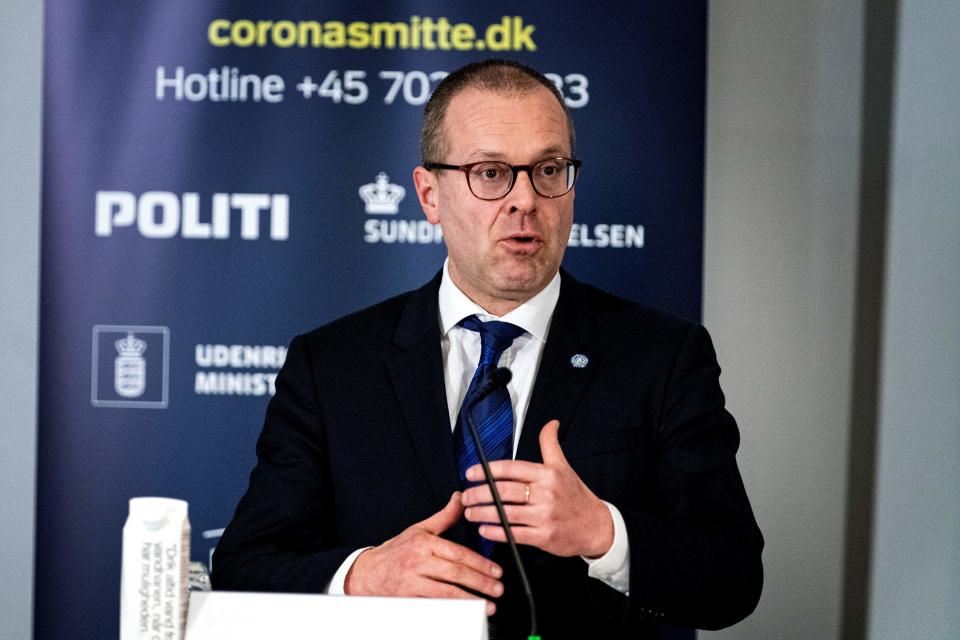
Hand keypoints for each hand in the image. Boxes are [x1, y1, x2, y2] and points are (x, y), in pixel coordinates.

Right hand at [344, 492, 503, 614]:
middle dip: (481, 583)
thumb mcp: (420, 529)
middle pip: (456, 574)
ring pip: (447, 593)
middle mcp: (418, 562)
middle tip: (498, 589)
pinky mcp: (408, 599)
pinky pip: (434, 606)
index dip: (480, 563)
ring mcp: (412, 582)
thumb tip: (460, 499)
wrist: (367, 573)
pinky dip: (451, 610)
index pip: (458, 554)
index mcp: (424, 543)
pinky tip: (465, 612)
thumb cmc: (395, 551)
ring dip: (471, 600)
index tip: (496, 571)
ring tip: (488, 604)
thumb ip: (444, 516)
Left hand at [461, 420, 613, 557]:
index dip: (487, 470)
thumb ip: (550, 445)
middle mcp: (546, 494)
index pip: (512, 469)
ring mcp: (544, 516)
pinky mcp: (544, 537)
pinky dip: (496, 532)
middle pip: (504, 491)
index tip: (471, 473)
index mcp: (548, 474)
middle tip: (465, 495)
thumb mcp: (564, 467)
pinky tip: (484, 529)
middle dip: (479, 493)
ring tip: (470, 512)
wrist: (596, 527)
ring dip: (483, 513)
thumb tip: (551, 423)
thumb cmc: (576, 496)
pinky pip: (514, 534)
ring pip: (506, 513)